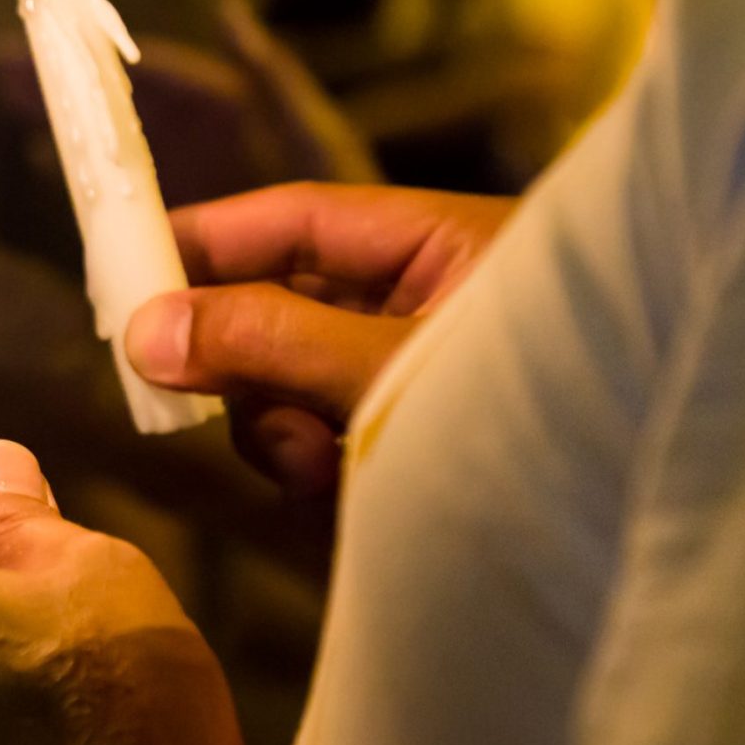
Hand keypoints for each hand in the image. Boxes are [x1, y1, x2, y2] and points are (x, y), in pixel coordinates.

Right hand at [126, 183, 514, 496]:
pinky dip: (310, 463)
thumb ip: (265, 339)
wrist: (619, 525)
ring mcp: (415, 380)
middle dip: (237, 350)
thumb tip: (143, 329)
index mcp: (442, 247)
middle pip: (281, 300)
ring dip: (274, 422)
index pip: (297, 218)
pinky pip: (321, 438)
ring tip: (313, 460)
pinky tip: (338, 491)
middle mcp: (426, 306)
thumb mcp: (384, 367)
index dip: (208, 234)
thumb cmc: (532, 419)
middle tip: (179, 386)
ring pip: (291, 380)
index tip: (125, 263)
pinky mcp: (408, 448)